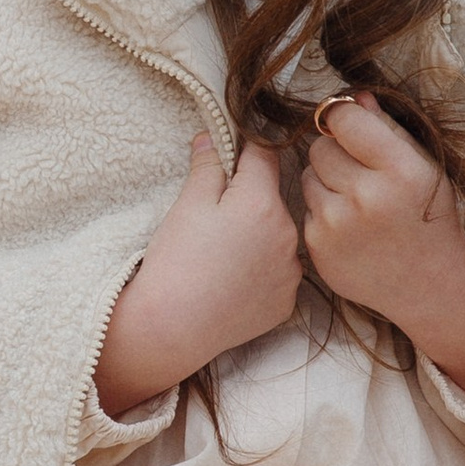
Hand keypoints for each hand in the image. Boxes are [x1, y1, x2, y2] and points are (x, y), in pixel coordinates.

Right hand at [94, 134, 301, 417]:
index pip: (265, 156)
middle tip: (215, 220)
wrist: (173, 328)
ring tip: (223, 256)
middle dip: (249, 201)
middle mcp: (288, 234)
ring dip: (259, 237)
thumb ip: (207, 166)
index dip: (245, 152)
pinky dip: (261, 273)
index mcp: (262, 202)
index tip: (230, 158)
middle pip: (272, 200)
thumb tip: (212, 137)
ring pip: (278, 238)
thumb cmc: (176, 262)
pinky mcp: (286, 302)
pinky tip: (232, 282)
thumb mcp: (187, 204)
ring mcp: (291, 272)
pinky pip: (279, 275)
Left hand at [301, 94, 464, 394]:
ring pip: (307, 175)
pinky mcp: (319, 248)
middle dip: (336, 151)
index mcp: (400, 170)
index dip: (344, 118)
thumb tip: (353, 96)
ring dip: (326, 181)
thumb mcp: (423, 166)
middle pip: (319, 146)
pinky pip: (305, 209)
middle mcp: (368, 198)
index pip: (343, 119)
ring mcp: (338, 226)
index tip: (351, 126)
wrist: (429, 283)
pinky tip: (350, 226)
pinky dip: (323, 211)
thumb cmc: (429, 216)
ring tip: (357, 200)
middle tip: (361, 171)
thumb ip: (388, 128)